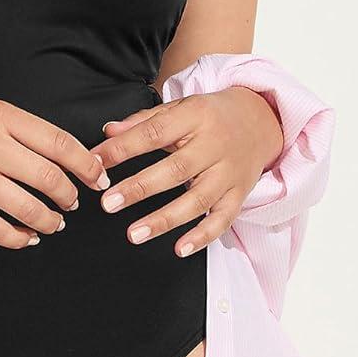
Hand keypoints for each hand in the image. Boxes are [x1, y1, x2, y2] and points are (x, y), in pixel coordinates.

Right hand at [0, 85, 112, 249]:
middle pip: (48, 177)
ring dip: (48, 220)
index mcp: (2, 116)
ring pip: (26, 207)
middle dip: (69, 196)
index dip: (86, 165)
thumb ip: (23, 131)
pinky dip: (18, 237)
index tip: (97, 179)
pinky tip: (27, 236)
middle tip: (73, 203)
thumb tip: (67, 158)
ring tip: (54, 223)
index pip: (59, 143)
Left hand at [88, 86, 284, 256]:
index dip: (123, 149)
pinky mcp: (239, 194)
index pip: (154, 133)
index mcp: (196, 116)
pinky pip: (222, 220)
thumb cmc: (212, 115)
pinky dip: (202, 236)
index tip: (96, 162)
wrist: (261, 120)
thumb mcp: (180, 107)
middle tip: (109, 203)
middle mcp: (215, 145)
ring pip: (197, 200)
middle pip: (175, 170)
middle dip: (139, 188)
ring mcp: (228, 173)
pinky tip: (180, 249)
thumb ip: (144, 121)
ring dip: (164, 220)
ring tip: (134, 234)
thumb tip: (108, 132)